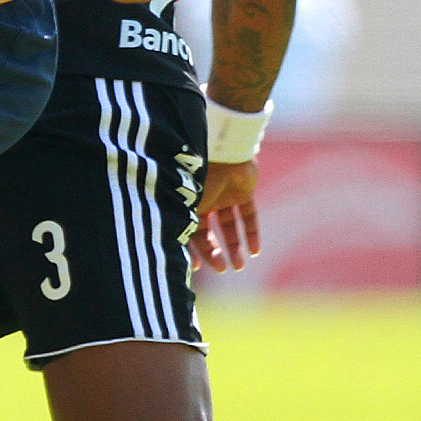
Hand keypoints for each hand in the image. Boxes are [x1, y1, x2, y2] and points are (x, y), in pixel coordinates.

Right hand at [188, 159, 259, 274]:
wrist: (221, 150)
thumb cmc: (197, 175)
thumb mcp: (186, 204)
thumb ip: (180, 226)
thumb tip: (164, 253)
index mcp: (187, 201)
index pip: (189, 230)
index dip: (192, 250)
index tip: (195, 269)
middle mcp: (205, 199)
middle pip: (209, 231)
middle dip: (214, 252)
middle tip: (220, 270)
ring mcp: (224, 195)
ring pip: (229, 226)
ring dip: (234, 247)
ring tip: (239, 267)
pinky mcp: (243, 192)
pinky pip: (248, 215)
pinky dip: (252, 233)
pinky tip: (255, 252)